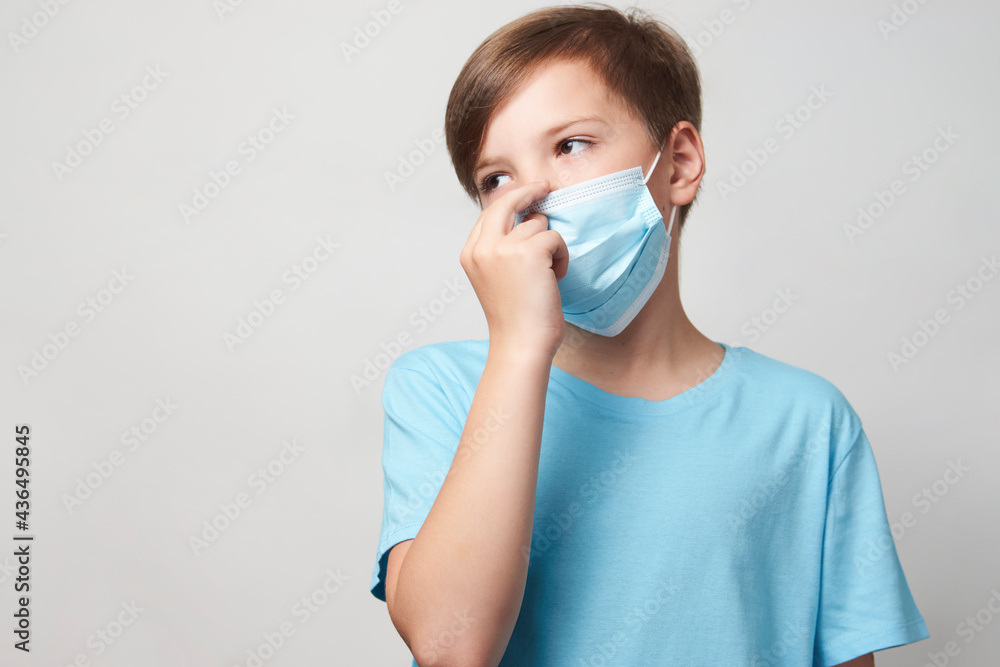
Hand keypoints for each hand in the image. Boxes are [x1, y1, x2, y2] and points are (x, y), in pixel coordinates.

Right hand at [459, 180, 568, 359]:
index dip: (510, 202)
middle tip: (545, 187)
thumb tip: (530, 218)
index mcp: (471, 254)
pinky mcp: (529, 252)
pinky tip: (556, 277)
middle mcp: (482, 247)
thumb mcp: (496, 278)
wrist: (522, 344)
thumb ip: (502, 250)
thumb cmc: (516, 319)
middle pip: (506, 202)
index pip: (489, 213)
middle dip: (528, 191)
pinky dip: (562, 256)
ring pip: (537, 223)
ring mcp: (503, 248)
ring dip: (550, 245)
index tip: (526, 194)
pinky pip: (555, 237)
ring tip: (548, 274)